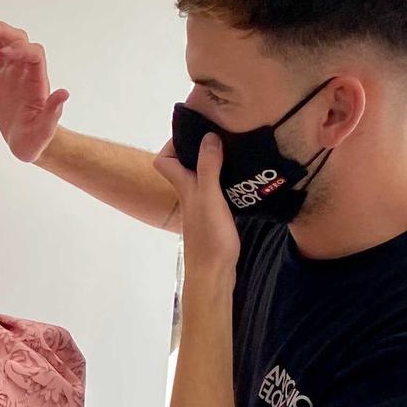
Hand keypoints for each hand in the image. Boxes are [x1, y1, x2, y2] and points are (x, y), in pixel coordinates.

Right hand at [0, 20, 69, 163]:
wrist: (28, 141)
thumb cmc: (36, 139)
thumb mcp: (44, 131)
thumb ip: (52, 113)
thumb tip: (64, 94)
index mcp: (38, 83)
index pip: (33, 56)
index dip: (20, 51)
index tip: (3, 55)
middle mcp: (27, 72)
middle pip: (21, 41)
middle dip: (5, 32)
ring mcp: (15, 71)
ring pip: (10, 41)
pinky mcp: (3, 74)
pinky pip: (1, 49)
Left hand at [151, 134, 238, 293]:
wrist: (214, 275)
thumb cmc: (210, 237)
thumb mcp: (209, 197)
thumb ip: (208, 168)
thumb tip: (208, 137)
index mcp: (184, 187)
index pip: (163, 161)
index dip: (172, 145)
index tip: (194, 132)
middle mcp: (189, 195)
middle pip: (185, 166)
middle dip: (198, 149)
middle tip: (222, 136)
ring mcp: (202, 207)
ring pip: (202, 178)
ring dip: (215, 164)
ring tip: (236, 150)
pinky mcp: (215, 217)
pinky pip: (217, 191)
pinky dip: (226, 181)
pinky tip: (243, 178)